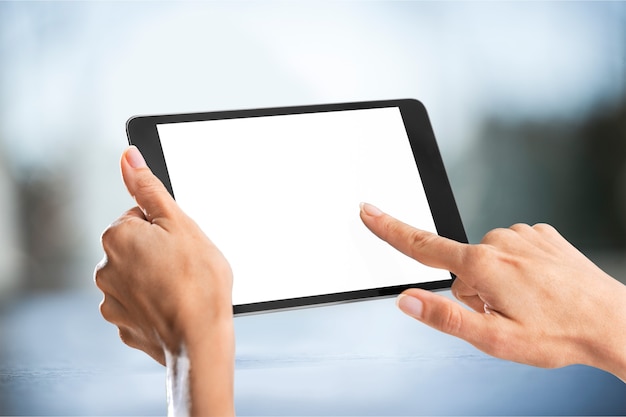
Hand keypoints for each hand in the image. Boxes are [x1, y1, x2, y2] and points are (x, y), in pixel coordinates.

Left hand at [94, 146, 234, 414]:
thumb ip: (149, 189)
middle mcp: (105, 268)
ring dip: (156, 278)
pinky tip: (174, 308)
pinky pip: (140, 305)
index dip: (168, 228)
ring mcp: (112, 300)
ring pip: (138, 276)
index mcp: (117, 236)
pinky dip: (155, 304)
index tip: (183, 244)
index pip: (141, 216)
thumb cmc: (198, 281)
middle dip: (159, 252)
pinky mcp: (123, 325)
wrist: (199, 340)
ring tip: (183, 289)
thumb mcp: (180, 224)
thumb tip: (128, 157)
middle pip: (137, 247)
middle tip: (186, 266)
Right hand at [360, 202, 625, 380]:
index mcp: (482, 265)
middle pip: (461, 267)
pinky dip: (518, 268)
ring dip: (497, 281)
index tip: (369, 211)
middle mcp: (499, 240)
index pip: (423, 245)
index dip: (390, 229)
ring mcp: (523, 234)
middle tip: (506, 312)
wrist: (612, 322)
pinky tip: (540, 287)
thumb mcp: (494, 339)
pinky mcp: (541, 234)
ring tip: (529, 302)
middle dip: (473, 290)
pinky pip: (513, 250)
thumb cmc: (558, 334)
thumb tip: (407, 299)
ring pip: (487, 260)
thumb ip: (444, 317)